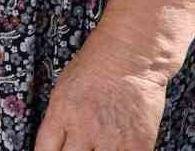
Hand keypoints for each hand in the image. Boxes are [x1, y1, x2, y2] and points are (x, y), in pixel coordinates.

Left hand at [32, 47, 167, 150]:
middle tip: (81, 149)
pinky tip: (117, 149)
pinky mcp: (138, 144)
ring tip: (98, 149)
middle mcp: (84, 128)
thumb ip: (59, 119)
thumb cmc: (97, 64)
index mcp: (62, 114)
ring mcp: (111, 139)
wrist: (130, 54)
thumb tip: (56, 144)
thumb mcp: (64, 88)